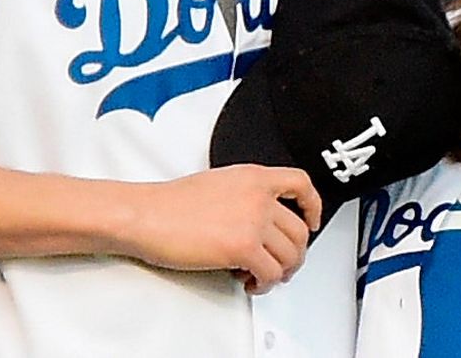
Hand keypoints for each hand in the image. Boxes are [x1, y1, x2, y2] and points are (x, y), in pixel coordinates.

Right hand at [123, 165, 320, 294]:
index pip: (301, 183)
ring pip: (290, 255)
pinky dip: (264, 284)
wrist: (147, 214)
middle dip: (294, 253)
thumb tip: (260, 217)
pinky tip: (250, 282)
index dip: (313, 205)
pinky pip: (271, 273)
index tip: (312, 220)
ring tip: (261, 276)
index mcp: (254, 176)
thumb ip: (246, 193)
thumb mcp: (220, 183)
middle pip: (299, 230)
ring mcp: (253, 221)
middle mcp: (258, 196)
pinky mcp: (243, 247)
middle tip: (282, 264)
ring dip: (279, 271)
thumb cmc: (171, 203)